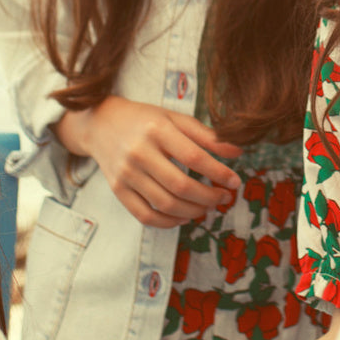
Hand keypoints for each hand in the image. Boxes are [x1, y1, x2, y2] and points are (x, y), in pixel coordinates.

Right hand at [55, 96, 242, 227]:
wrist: (102, 124)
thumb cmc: (146, 119)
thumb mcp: (176, 118)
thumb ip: (207, 135)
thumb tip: (237, 152)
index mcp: (158, 130)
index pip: (194, 157)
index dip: (218, 172)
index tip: (235, 181)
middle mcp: (139, 153)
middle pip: (180, 185)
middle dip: (209, 196)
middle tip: (224, 198)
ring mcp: (126, 174)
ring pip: (165, 204)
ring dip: (193, 211)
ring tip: (208, 207)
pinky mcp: (117, 190)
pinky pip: (145, 215)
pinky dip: (168, 222)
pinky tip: (183, 217)